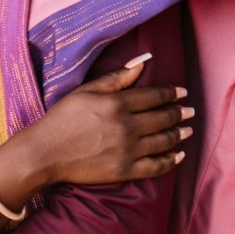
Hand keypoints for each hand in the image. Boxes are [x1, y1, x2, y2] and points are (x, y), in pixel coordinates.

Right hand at [24, 55, 191, 186]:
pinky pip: (156, 166)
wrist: (46, 152)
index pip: (154, 96)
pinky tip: (177, 154)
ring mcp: (128, 151)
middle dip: (178, 112)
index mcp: (116, 103)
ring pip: (163, 141)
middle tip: (188, 110)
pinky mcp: (125, 171)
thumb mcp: (85, 91)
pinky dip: (170, 160)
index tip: (181, 92)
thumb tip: (142, 62)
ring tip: (186, 129)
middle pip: (162, 118)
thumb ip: (116, 78)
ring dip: (178, 133)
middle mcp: (126, 127)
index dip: (170, 93)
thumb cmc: (62, 117)